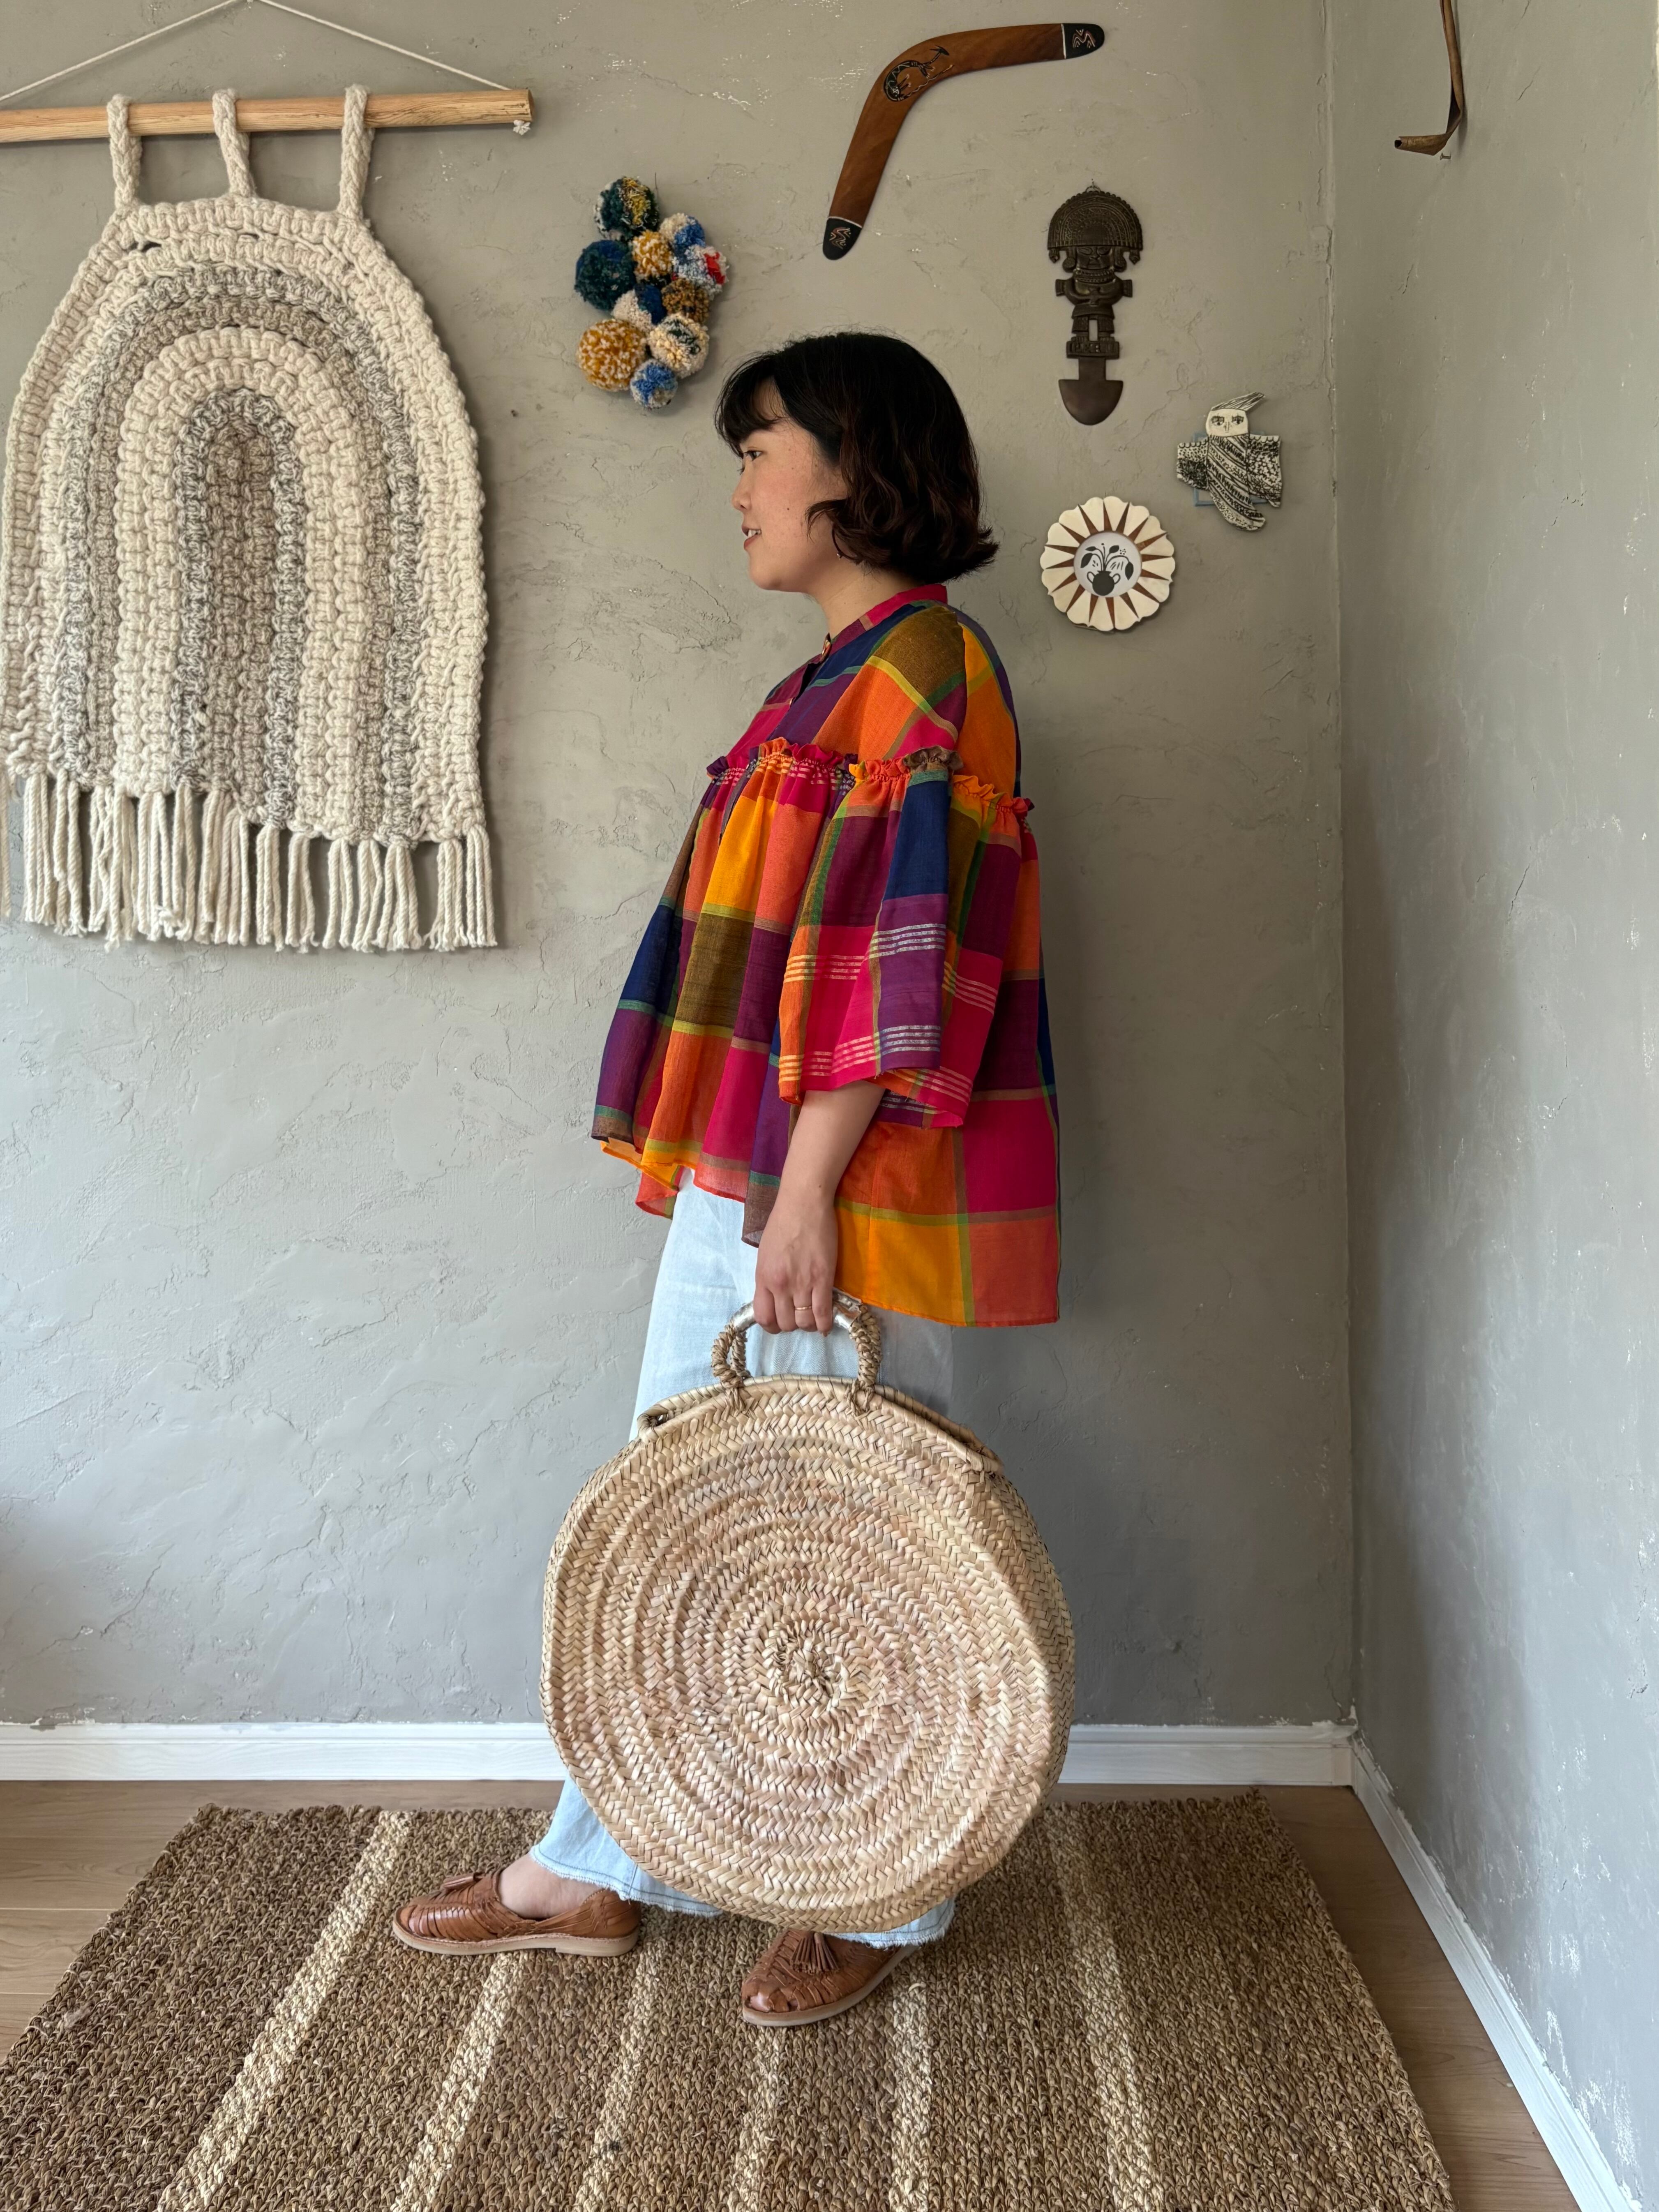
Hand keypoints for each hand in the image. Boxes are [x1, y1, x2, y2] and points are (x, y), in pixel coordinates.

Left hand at [753, 1185, 837, 1332]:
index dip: (772, 1326)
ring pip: (805, 1322)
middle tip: (800, 1316)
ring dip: (809, 1325)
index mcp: (763, 1277)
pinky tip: (826, 1324)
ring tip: (813, 1317)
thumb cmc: (783, 1222)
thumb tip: (775, 1297)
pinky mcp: (823, 1278)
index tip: (780, 1323)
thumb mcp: (765, 1254)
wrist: (803, 1203)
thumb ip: (768, 1277)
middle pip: (786, 1323)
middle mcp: (780, 1285)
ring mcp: (802, 1283)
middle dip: (793, 1325)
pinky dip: (825, 1323)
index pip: (763, 1317)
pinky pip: (823, 1313)